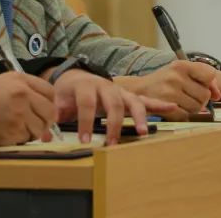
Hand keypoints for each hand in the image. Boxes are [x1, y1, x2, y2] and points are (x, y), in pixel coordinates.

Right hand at [0, 72, 57, 151]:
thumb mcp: (4, 81)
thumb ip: (26, 89)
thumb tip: (48, 107)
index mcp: (20, 80)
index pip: (50, 92)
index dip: (50, 102)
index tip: (44, 109)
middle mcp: (23, 94)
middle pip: (50, 111)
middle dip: (46, 120)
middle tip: (38, 124)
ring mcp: (19, 113)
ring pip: (41, 127)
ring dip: (33, 131)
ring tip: (19, 127)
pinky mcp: (14, 131)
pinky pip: (28, 138)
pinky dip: (22, 138)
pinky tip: (10, 133)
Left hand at [51, 69, 176, 145]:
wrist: (76, 75)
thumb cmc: (68, 91)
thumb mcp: (58, 99)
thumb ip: (55, 114)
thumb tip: (47, 133)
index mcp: (85, 86)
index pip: (86, 103)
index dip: (84, 121)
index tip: (83, 140)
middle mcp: (105, 86)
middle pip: (113, 103)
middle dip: (114, 124)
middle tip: (112, 143)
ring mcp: (119, 91)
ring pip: (132, 101)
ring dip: (138, 117)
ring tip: (143, 132)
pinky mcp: (128, 96)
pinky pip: (145, 99)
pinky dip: (159, 104)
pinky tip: (173, 108)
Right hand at [115, 60, 219, 119]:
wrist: (138, 90)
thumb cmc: (164, 81)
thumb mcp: (181, 73)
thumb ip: (203, 79)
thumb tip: (218, 95)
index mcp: (181, 65)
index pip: (210, 74)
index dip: (209, 84)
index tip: (202, 86)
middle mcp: (176, 76)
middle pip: (205, 95)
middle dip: (200, 99)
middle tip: (188, 95)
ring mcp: (170, 91)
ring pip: (198, 107)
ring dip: (192, 108)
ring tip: (180, 101)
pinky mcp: (166, 106)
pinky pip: (187, 115)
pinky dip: (183, 114)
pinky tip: (174, 107)